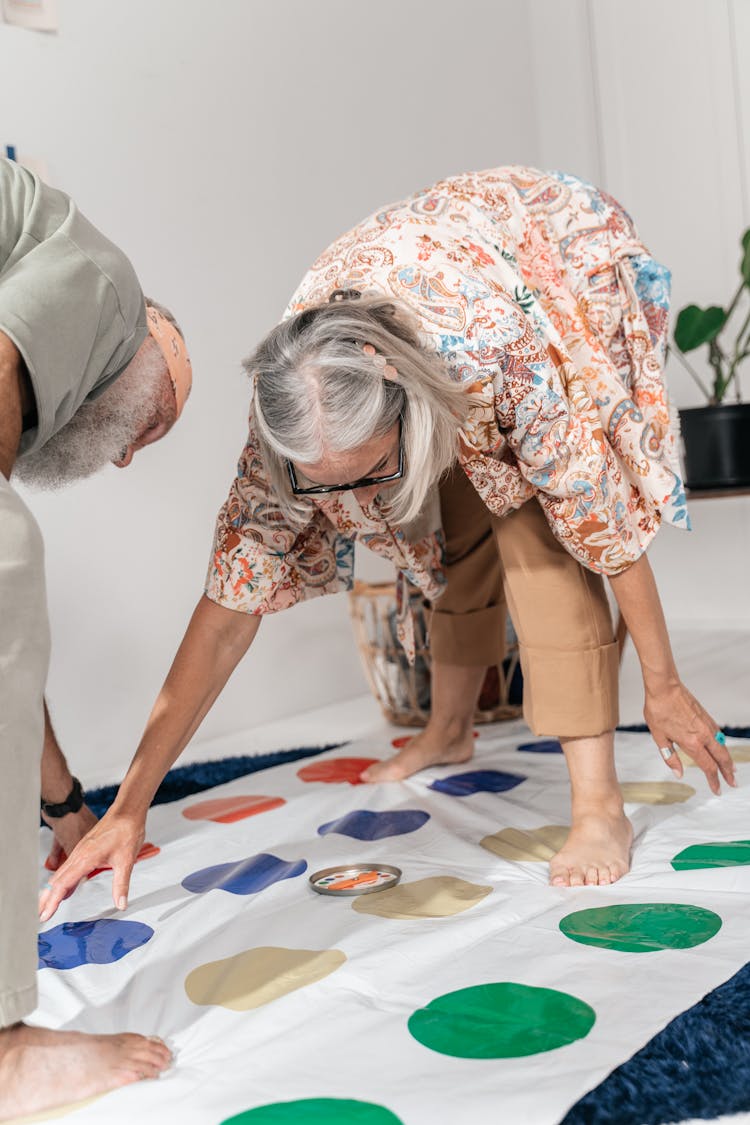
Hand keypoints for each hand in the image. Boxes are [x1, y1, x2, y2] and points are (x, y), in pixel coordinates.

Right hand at [39, 809, 145, 922]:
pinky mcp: (84, 848)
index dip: (53, 902)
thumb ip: (121, 885)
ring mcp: (80, 851)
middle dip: (47, 899)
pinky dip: (62, 881)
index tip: (45, 915)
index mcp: (85, 858)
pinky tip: (66, 889)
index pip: (63, 885)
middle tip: (40, 915)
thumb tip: (121, 904)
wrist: (127, 812)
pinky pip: (68, 868)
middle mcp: (79, 854)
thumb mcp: (126, 861)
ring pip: (61, 874)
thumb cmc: (126, 831)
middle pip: (56, 881)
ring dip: (53, 890)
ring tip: (47, 905)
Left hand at [644, 679, 736, 794]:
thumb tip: (678, 773)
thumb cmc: (658, 710)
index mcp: (691, 743)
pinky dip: (723, 745)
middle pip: (721, 758)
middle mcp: (703, 735)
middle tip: (732, 783)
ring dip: (728, 759)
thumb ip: (670, 757)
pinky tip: (722, 748)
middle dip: (727, 772)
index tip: (717, 789)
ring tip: (731, 769)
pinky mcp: (706, 716)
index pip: (708, 767)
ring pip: (723, 746)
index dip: (714, 780)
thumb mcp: (659, 737)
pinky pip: (719, 734)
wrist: (664, 687)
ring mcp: (707, 725)